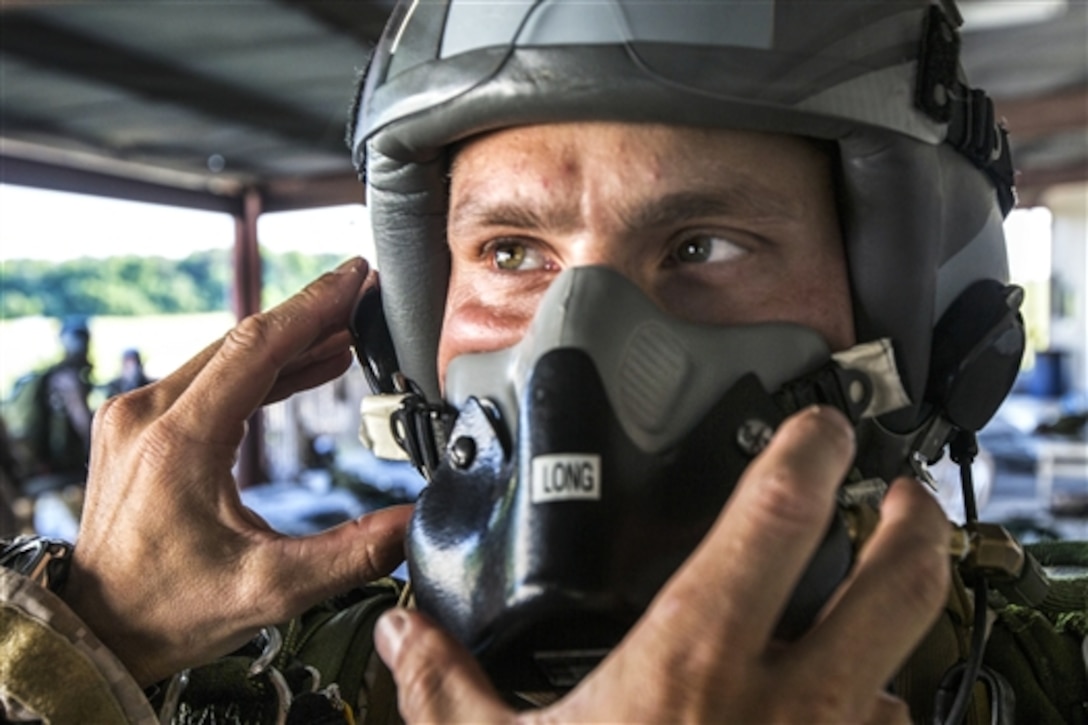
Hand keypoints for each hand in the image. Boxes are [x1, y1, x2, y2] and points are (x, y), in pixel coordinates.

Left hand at [63, 257, 412, 686]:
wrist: (95, 629)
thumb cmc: (167, 610)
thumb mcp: (268, 589)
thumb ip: (349, 554)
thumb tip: (415, 525)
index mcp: (180, 439)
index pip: (259, 346)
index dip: (315, 306)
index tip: (355, 275)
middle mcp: (149, 414)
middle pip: (244, 341)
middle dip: (309, 315)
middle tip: (361, 292)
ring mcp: (137, 417)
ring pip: (227, 357)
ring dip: (289, 343)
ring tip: (345, 331)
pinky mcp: (140, 429)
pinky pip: (211, 381)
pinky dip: (262, 371)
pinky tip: (304, 367)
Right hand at [375, 406, 949, 722]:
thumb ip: (449, 691)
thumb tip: (407, 637)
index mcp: (693, 660)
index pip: (776, 518)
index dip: (810, 451)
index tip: (818, 426)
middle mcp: (786, 701)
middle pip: (901, 579)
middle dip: (918, 520)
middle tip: (901, 494)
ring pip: (901, 664)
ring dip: (892, 625)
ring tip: (866, 600)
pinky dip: (868, 709)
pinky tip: (831, 708)